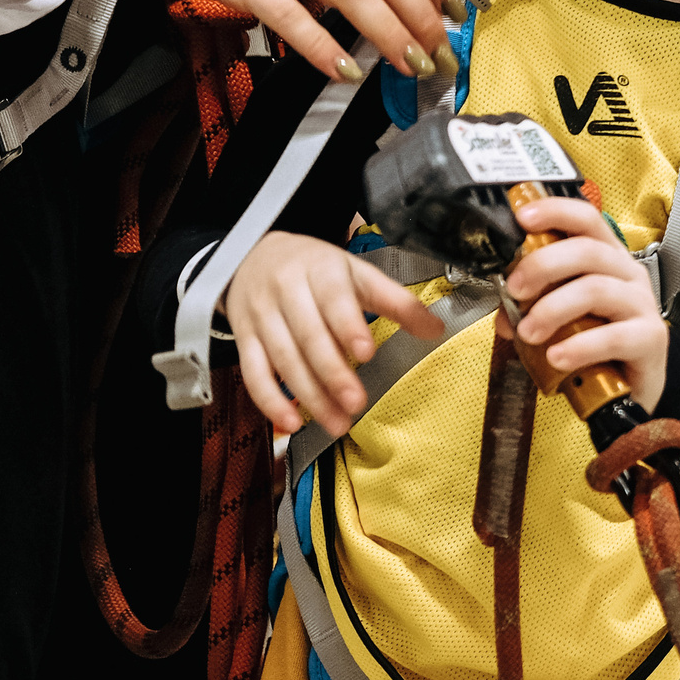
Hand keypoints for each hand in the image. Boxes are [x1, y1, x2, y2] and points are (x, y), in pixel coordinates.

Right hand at [225, 233, 446, 437]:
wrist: (256, 256)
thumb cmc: (316, 269)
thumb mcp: (356, 272)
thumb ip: (395, 300)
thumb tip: (435, 328)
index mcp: (321, 268)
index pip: (334, 298)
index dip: (349, 326)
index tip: (367, 352)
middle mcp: (288, 290)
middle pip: (309, 335)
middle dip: (333, 373)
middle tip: (357, 402)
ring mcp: (262, 315)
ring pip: (283, 359)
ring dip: (310, 395)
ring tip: (337, 422)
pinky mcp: (245, 338)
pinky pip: (253, 373)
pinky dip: (271, 401)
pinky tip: (292, 422)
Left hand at [501, 196, 669, 410]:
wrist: (634, 386)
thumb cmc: (599, 343)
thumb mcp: (562, 319)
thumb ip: (531, 310)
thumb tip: (503, 314)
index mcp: (607, 258)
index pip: (586, 219)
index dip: (555, 212)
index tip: (523, 218)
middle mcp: (627, 274)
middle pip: (587, 251)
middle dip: (543, 265)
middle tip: (515, 289)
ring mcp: (642, 305)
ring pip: (596, 290)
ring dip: (553, 309)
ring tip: (529, 333)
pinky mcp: (650, 339)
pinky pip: (613, 337)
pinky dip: (579, 347)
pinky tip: (557, 357)